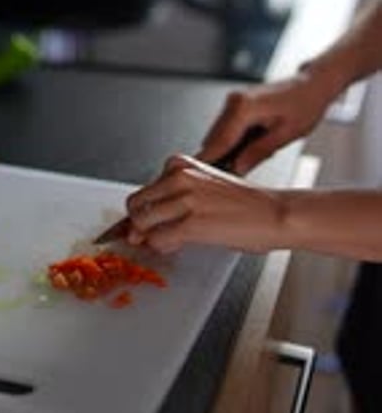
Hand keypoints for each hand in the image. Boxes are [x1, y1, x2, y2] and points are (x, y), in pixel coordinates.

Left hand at [126, 154, 283, 253]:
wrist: (276, 212)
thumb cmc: (245, 204)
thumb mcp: (204, 189)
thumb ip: (173, 200)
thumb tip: (141, 227)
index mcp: (181, 165)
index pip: (143, 190)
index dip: (143, 212)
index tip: (149, 224)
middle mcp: (179, 177)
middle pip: (135, 205)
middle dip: (140, 225)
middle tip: (155, 235)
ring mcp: (184, 199)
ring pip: (142, 224)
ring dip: (152, 238)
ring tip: (174, 239)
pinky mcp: (191, 223)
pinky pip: (158, 240)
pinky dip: (163, 247)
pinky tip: (181, 244)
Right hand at [196, 71, 335, 174]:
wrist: (312, 85)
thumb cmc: (305, 105)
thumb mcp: (285, 135)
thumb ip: (258, 152)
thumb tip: (236, 168)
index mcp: (245, 106)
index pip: (220, 141)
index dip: (210, 162)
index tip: (203, 179)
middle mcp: (234, 100)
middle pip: (214, 139)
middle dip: (218, 160)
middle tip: (227, 180)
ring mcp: (233, 101)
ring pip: (218, 135)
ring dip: (226, 152)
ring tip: (244, 164)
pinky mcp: (236, 104)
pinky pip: (226, 128)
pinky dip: (232, 143)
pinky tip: (248, 150)